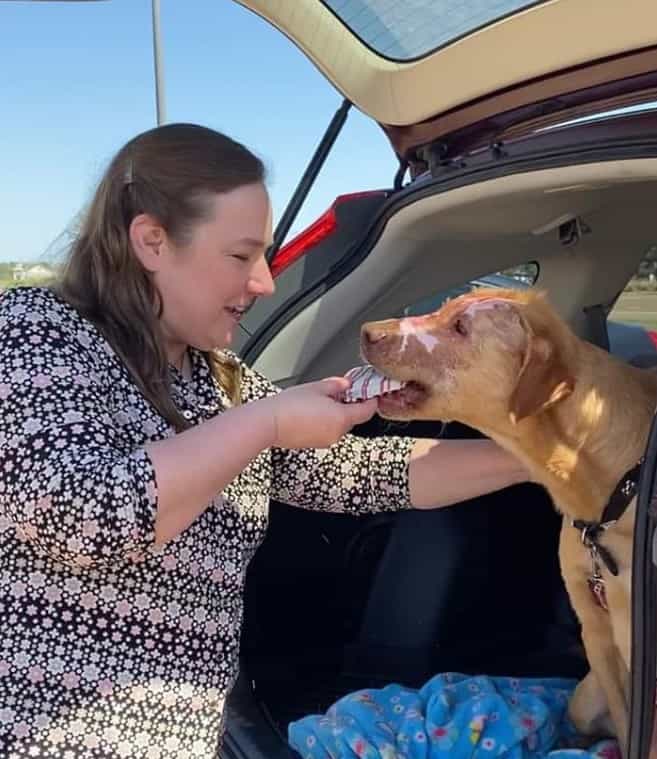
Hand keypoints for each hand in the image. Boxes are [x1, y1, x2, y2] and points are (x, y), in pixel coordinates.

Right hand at [261, 377, 377, 448]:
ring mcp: (325, 441)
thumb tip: (345, 384)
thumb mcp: (317, 387)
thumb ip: (336, 385)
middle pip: (352, 418)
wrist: (268, 423)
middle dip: (349, 405)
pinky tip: (310, 412)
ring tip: (319, 400)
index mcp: (342, 418)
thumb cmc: (289, 406)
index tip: (370, 394)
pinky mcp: (313, 444)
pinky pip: (326, 431)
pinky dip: (324, 422)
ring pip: (338, 425)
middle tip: (340, 391)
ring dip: (335, 413)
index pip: (366, 411)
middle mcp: (337, 433)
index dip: (370, 401)